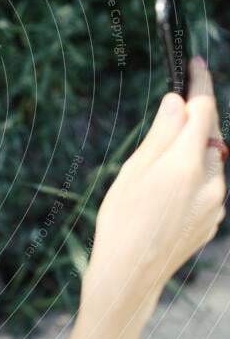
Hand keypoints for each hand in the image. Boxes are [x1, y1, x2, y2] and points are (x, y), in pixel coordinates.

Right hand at [85, 56, 226, 309]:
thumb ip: (160, 134)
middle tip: (164, 125)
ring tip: (152, 180)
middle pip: (208, 136)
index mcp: (186, 164)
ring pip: (208, 163)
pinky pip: (207, 188)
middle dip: (191, 124)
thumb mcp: (132, 172)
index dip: (199, 84)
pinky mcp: (214, 220)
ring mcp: (216, 203)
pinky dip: (190, 182)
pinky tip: (163, 200)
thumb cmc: (121, 222)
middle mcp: (210, 181)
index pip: (203, 110)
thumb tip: (177, 102)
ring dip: (188, 157)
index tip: (195, 64)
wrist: (130, 274)